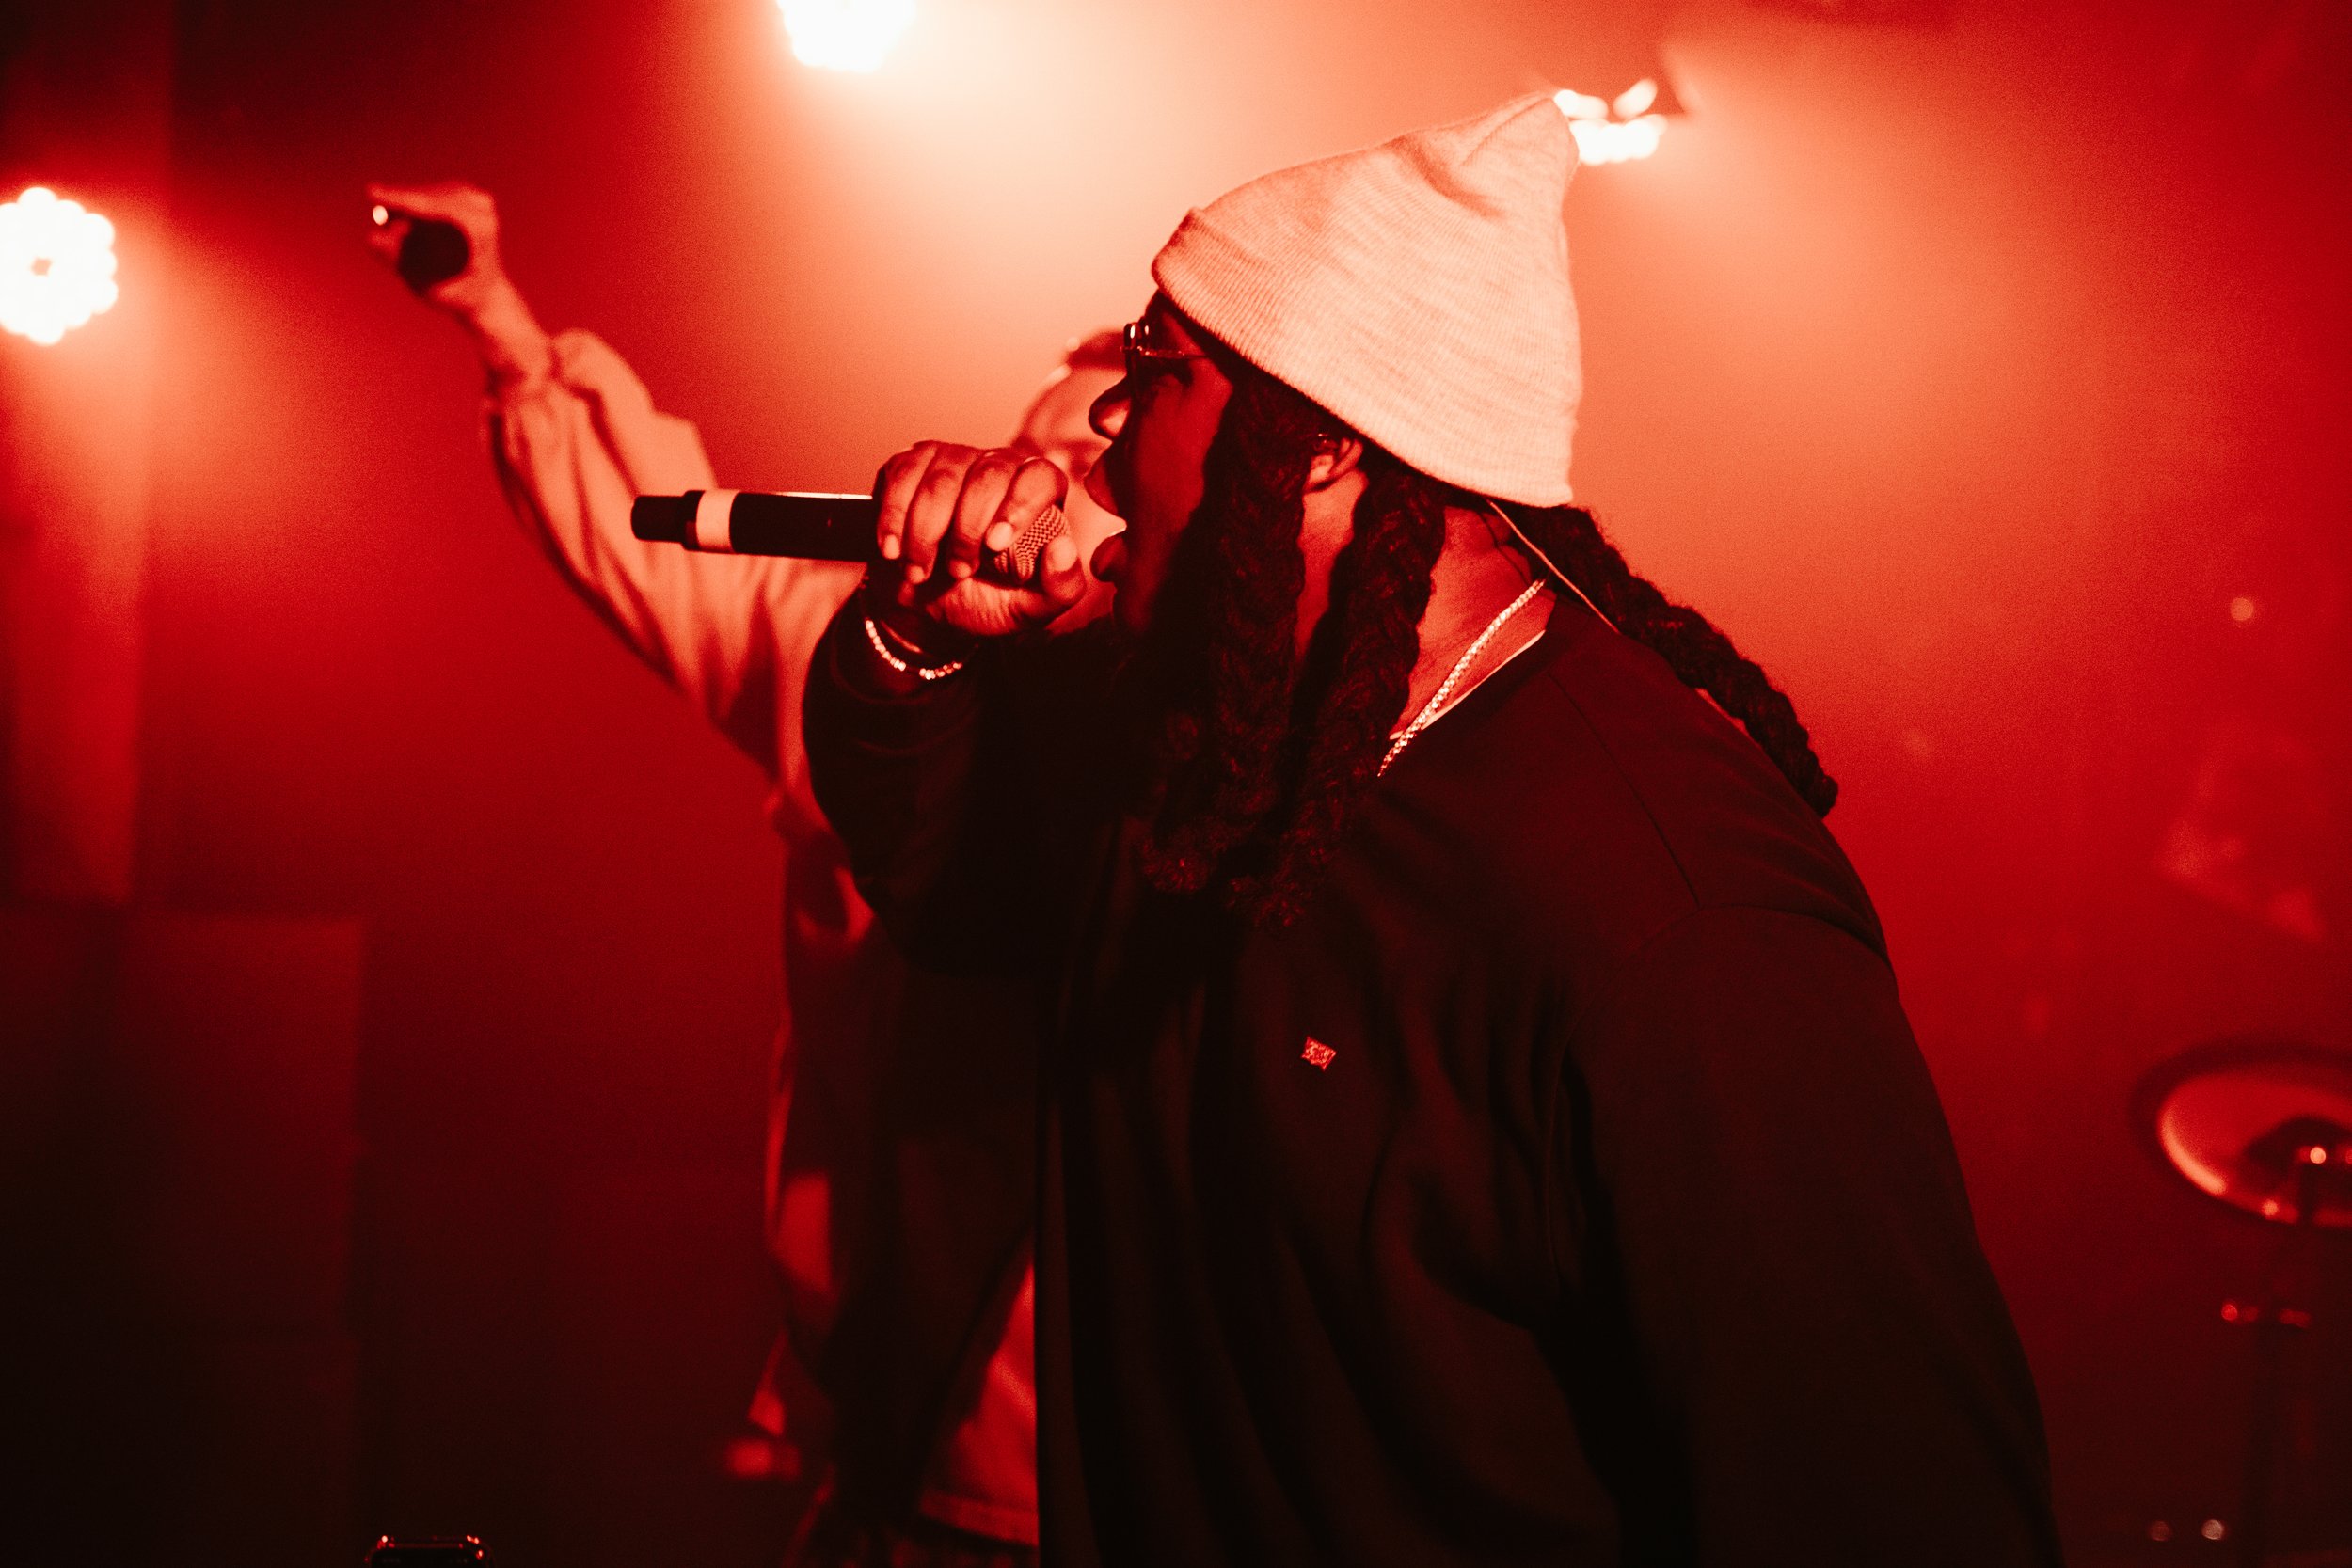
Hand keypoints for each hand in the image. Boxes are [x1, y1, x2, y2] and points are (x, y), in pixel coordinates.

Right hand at [366, 181, 547, 385]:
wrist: (485, 295)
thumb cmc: (456, 294)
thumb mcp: (427, 285)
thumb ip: (399, 261)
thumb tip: (371, 239)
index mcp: (480, 227)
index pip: (432, 205)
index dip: (399, 199)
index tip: (372, 192)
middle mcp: (481, 207)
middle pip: (427, 197)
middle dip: (399, 207)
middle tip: (385, 228)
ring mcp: (477, 198)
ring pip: (426, 194)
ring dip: (406, 208)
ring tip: (398, 233)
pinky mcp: (468, 196)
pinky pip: (431, 195)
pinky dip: (415, 206)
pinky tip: (406, 221)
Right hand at [871, 442, 1087, 641]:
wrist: (925, 604)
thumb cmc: (985, 600)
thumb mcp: (1028, 609)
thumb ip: (1060, 588)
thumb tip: (1064, 548)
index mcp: (1040, 494)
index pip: (1040, 477)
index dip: (1018, 506)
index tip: (994, 545)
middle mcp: (1001, 466)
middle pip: (988, 474)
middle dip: (967, 531)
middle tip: (959, 572)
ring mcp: (954, 459)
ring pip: (941, 479)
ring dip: (926, 534)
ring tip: (921, 570)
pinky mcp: (911, 463)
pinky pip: (902, 476)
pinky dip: (894, 519)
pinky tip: (893, 549)